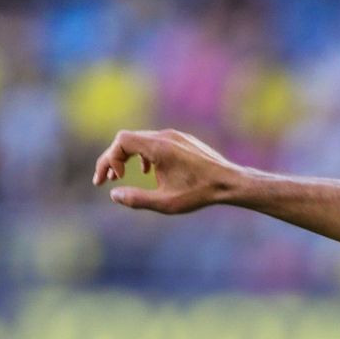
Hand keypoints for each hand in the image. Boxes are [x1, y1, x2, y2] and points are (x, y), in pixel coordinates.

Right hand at [92, 129, 240, 212]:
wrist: (231, 182)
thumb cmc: (200, 193)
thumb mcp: (166, 203)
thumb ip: (137, 199)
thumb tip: (113, 195)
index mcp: (158, 146)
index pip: (121, 141)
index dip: (109, 159)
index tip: (110, 180)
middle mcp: (165, 136)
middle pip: (128, 139)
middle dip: (114, 159)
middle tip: (109, 179)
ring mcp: (176, 136)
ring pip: (142, 140)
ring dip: (129, 156)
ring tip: (123, 176)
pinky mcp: (184, 140)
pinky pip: (156, 142)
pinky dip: (145, 154)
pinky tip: (150, 171)